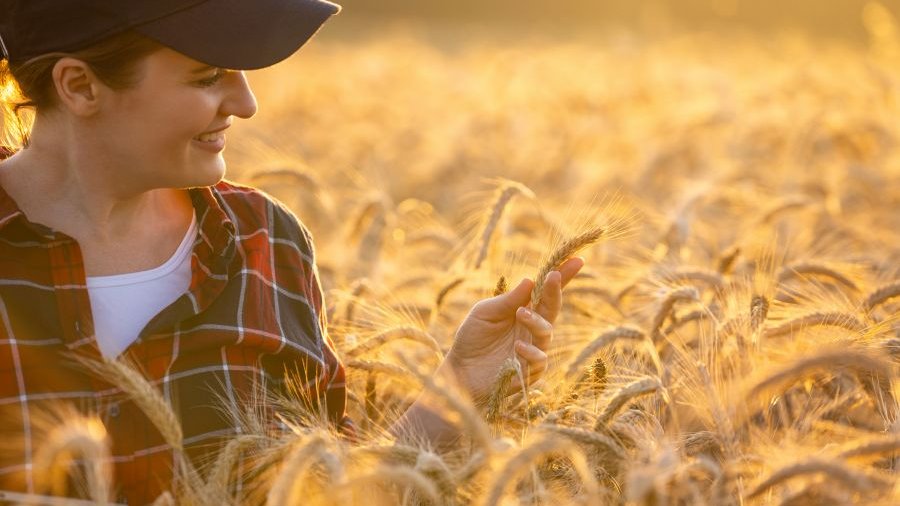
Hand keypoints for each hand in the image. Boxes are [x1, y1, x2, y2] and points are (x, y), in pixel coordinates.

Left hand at [441, 257, 583, 401]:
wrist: (459, 371)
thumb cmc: (472, 338)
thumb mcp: (485, 313)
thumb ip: (508, 300)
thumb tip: (530, 279)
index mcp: (523, 309)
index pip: (546, 292)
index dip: (563, 276)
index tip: (577, 260)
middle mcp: (532, 328)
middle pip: (552, 308)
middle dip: (555, 292)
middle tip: (553, 277)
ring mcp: (533, 349)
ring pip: (546, 333)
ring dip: (536, 322)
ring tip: (520, 314)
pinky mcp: (530, 372)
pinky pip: (539, 359)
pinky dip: (530, 351)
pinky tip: (517, 347)